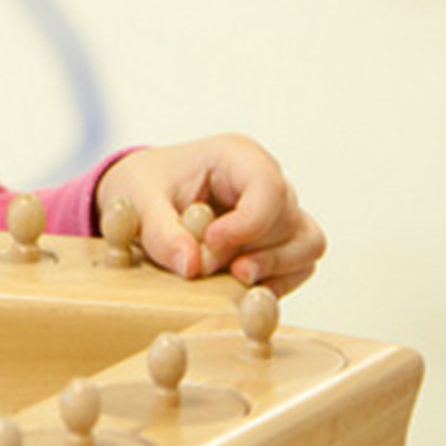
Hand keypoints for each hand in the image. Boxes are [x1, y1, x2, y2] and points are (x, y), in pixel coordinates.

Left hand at [95, 135, 323, 294]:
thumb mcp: (138, 200)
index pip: (268, 188)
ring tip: (232, 278)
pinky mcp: (281, 240)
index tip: (211, 243)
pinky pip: (301, 265)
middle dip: (249, 251)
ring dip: (273, 268)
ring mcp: (279, 211)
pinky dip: (277, 282)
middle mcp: (266, 180)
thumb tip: (191, 267)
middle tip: (205, 265)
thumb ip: (160, 231)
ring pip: (307, 244)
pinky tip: (241, 289)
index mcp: (236, 156)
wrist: (143, 196)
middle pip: (286, 221)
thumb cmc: (144, 185)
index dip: (248, 224)